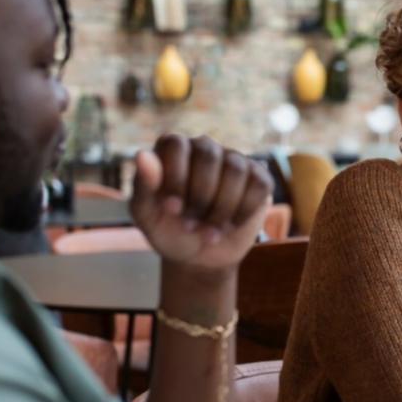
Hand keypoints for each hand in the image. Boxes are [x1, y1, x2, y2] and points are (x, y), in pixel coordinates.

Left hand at [130, 135, 271, 271]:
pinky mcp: (258, 178)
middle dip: (200, 197)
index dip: (176, 177)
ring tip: (209, 232)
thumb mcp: (147, 216)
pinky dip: (244, 211)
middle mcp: (204, 147)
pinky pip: (259, 185)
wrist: (198, 257)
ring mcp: (233, 160)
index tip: (172, 209)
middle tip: (190, 224)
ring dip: (222, 209)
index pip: (177, 144)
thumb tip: (142, 155)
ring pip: (236, 170)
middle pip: (208, 155)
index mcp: (172, 149)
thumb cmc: (168, 230)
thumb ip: (143, 186)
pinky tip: (230, 225)